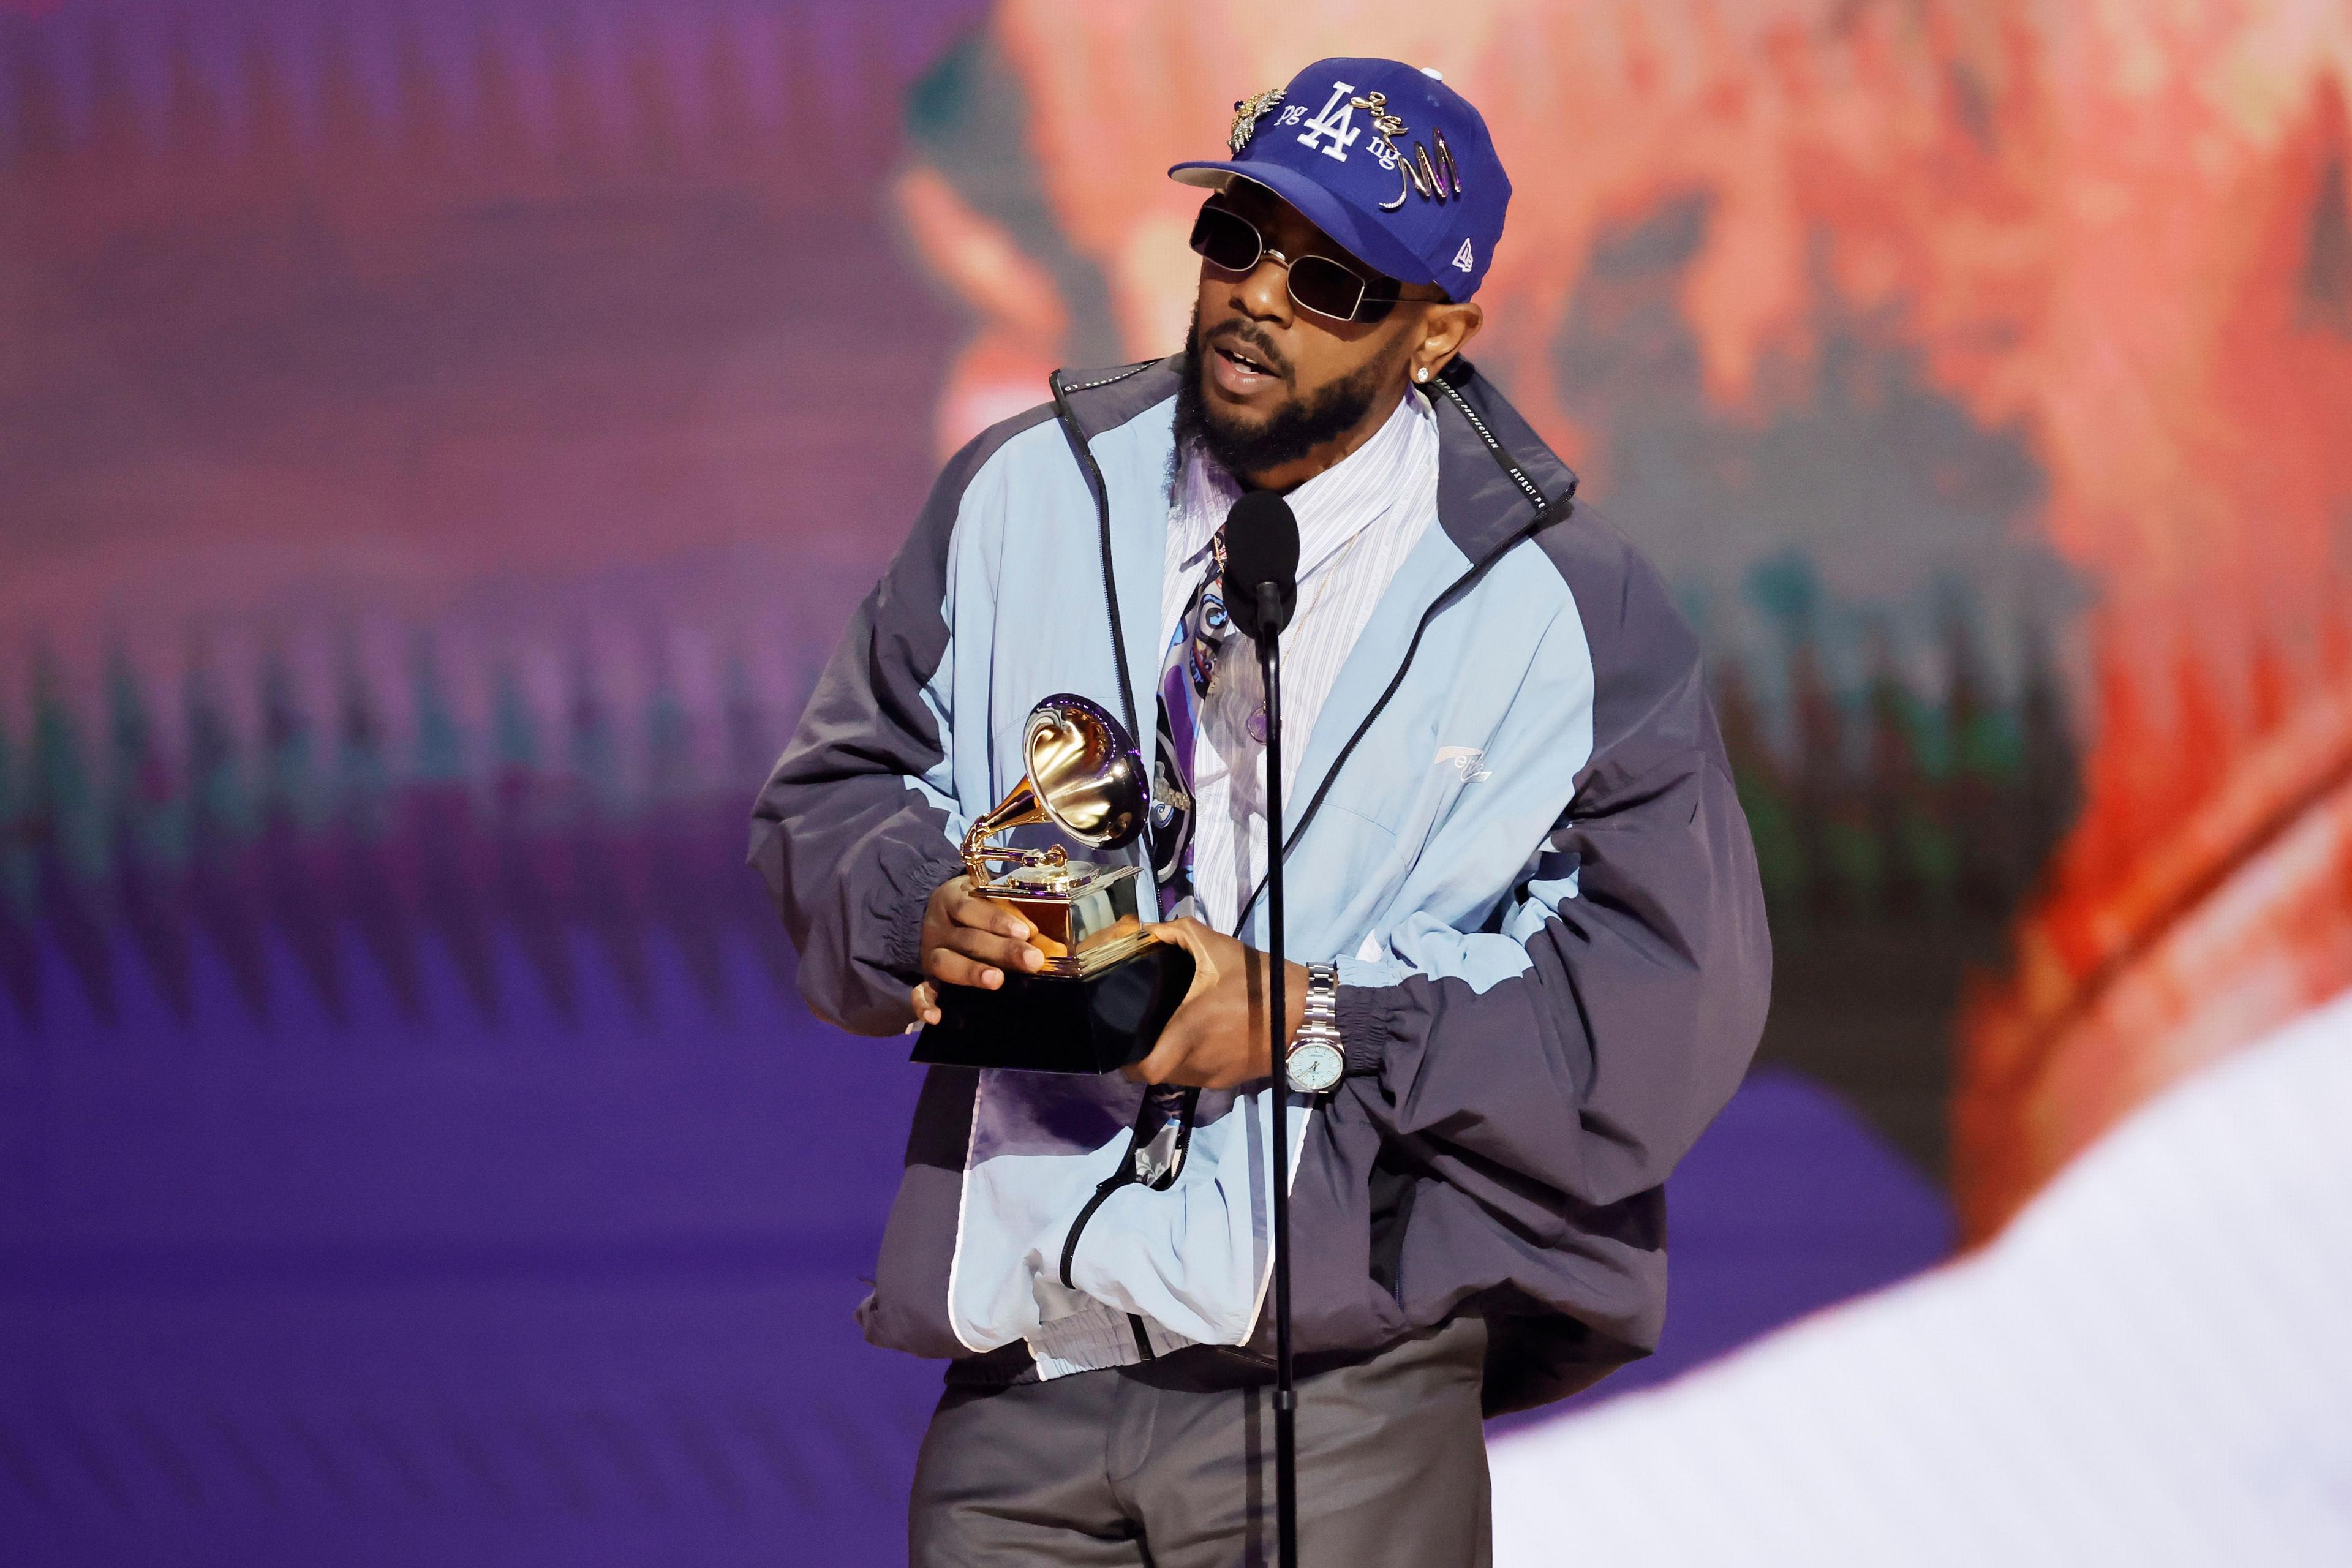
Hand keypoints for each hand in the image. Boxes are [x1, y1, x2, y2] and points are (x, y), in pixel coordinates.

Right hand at [908, 875, 1046, 1025]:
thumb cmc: (977, 907)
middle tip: (1032, 961)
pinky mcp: (927, 977)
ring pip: (945, 963)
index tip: (1026, 932)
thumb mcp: (993, 902)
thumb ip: (1020, 922)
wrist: (939, 913)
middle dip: (1001, 950)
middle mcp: (939, 926)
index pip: (972, 907)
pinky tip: (935, 1018)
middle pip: (967, 939)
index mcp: (952, 899)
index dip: (998, 919)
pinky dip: (924, 1005)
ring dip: (970, 972)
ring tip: (996, 980)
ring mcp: (931, 952)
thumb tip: (1056, 950)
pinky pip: (920, 992)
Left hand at [1123, 918, 1307, 1090]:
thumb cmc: (1260, 983)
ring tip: (1171, 1030)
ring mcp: (1214, 1076)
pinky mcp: (1230, 1081)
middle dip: (1147, 1054)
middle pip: (1157, 1072)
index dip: (1128, 1063)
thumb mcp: (1219, 948)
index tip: (1123, 1042)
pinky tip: (1201, 1038)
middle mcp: (1197, 1063)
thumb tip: (1150, 930)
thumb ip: (1179, 932)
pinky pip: (1199, 1075)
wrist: (1307, 1015)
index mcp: (1188, 1033)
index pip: (1145, 1070)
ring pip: (1177, 1077)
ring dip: (1169, 1058)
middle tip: (1145, 1028)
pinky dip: (1192, 1061)